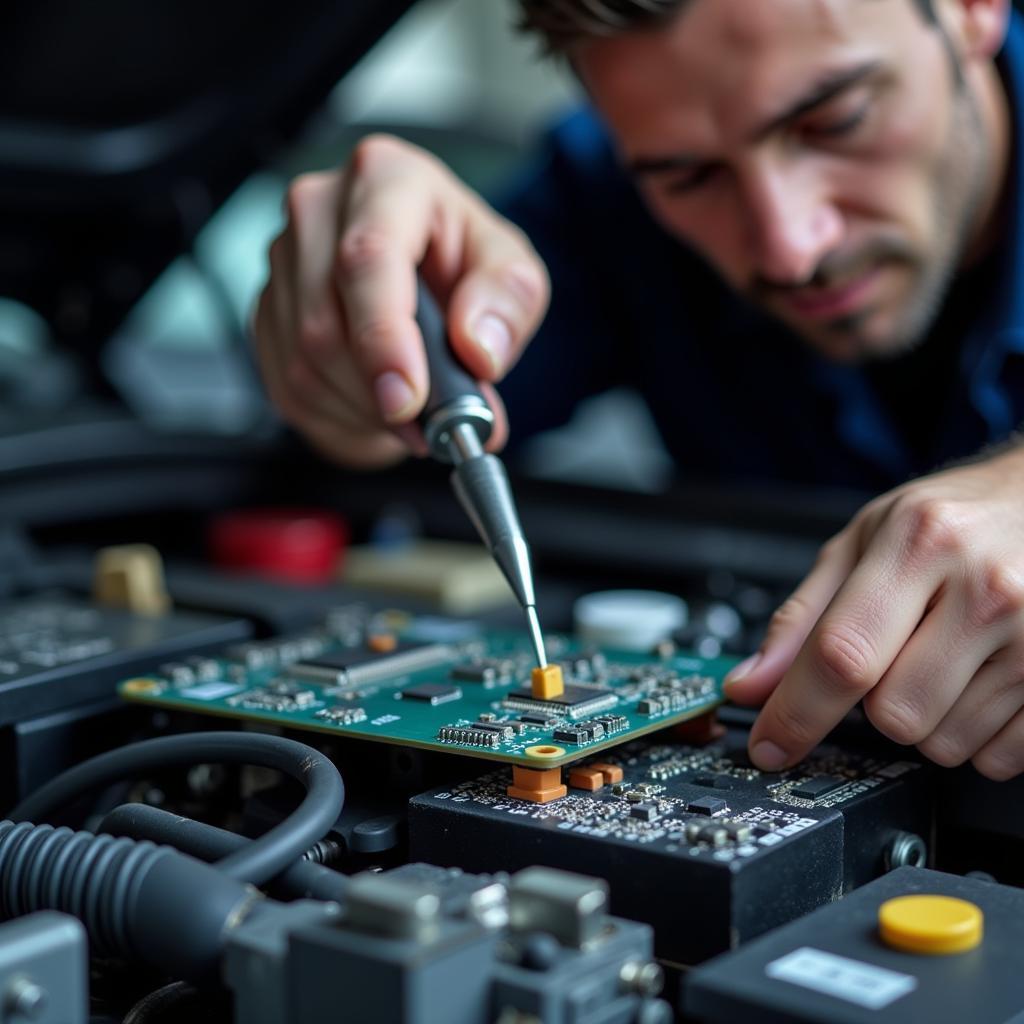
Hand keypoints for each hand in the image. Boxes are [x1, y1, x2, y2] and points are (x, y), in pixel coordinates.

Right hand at [252, 134, 548, 466]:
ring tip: (410, 417)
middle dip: (377, 393)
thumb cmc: (464, 267)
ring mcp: (282, 261)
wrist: (425, 283)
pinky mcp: (265, 311)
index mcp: (386, 178)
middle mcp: (318, 209)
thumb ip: (508, 303)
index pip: (369, 258)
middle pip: (325, 322)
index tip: (407, 396)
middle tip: (425, 428)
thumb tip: (477, 347)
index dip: (383, 336)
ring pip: (303, 363)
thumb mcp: (515, 274)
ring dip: (361, 410)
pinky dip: (337, 414)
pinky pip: (288, 384)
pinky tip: (373, 406)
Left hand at [726, 443, 1023, 780]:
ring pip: (944, 743)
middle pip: (893, 713)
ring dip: (926, 719)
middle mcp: (987, 588)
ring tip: (945, 658)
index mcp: (922, 543)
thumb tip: (750, 684)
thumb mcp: (864, 542)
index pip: (843, 654)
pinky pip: (998, 758)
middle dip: (875, 703)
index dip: (796, 712)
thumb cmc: (953, 521)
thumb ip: (802, 618)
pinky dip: (976, 736)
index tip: (769, 744)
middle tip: (896, 654)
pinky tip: (981, 680)